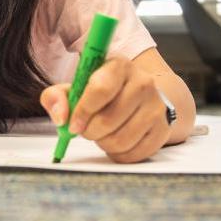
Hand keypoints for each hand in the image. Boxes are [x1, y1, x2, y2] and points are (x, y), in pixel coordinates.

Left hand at [40, 57, 168, 163]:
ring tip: (102, 134)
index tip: (73, 124)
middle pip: (108, 120)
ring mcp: (157, 106)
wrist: (143, 98)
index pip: (100, 89)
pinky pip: (133, 154)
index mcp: (118, 66)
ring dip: (103, 143)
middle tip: (87, 129)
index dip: (82, 111)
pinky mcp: (163, 129)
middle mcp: (143, 82)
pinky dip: (118, 154)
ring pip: (120, 140)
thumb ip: (57, 97)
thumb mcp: (77, 87)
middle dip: (90, 131)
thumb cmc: (104, 92)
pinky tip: (116, 141)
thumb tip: (60, 117)